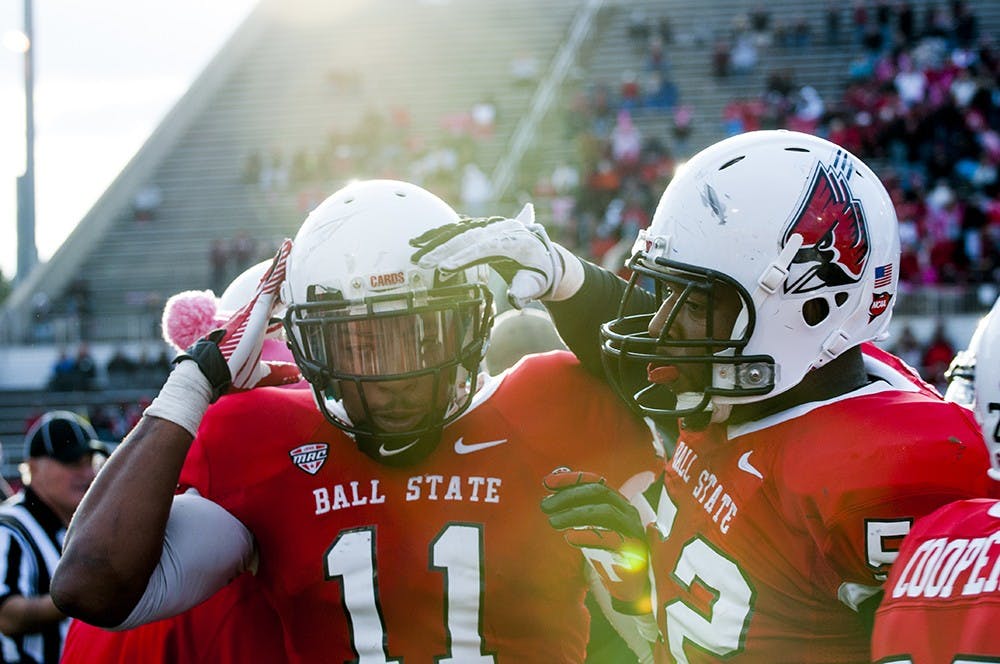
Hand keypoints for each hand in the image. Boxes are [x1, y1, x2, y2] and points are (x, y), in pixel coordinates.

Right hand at [180, 239, 299, 399]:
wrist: (209, 374)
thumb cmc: (228, 374)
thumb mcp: (260, 374)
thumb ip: (279, 372)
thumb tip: (298, 374)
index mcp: (255, 326)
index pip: (272, 304)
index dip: (281, 290)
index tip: (289, 278)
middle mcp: (252, 314)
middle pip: (270, 287)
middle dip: (280, 270)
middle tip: (290, 251)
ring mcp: (252, 310)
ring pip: (269, 282)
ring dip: (280, 264)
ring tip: (288, 245)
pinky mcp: (253, 311)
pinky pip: (268, 286)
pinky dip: (277, 271)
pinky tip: (285, 257)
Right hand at [410, 203, 568, 308]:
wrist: (549, 261)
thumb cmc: (540, 277)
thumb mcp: (536, 286)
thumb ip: (525, 291)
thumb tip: (515, 299)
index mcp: (515, 241)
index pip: (484, 247)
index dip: (463, 257)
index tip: (444, 268)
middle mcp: (502, 228)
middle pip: (468, 236)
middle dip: (442, 249)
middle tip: (420, 262)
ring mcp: (493, 225)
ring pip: (460, 229)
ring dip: (437, 238)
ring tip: (415, 248)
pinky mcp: (485, 227)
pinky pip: (460, 228)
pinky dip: (441, 233)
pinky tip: (423, 239)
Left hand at [541, 468, 651, 614]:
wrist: (631, 585)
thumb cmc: (608, 552)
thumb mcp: (592, 526)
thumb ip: (577, 506)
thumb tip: (552, 482)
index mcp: (618, 502)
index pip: (595, 482)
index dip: (571, 479)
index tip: (546, 483)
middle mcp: (628, 512)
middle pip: (599, 492)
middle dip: (569, 496)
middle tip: (545, 506)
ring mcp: (633, 530)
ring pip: (606, 512)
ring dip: (575, 514)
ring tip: (553, 521)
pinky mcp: (634, 552)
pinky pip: (612, 539)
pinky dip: (590, 536)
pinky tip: (570, 537)